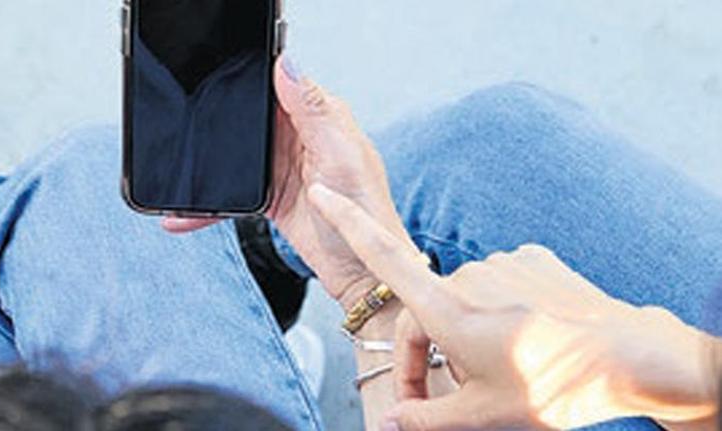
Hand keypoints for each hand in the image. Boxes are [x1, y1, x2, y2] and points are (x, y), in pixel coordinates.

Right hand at [162, 57, 415, 308]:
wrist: (361, 270)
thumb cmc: (367, 213)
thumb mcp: (341, 155)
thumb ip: (314, 111)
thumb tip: (287, 65)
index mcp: (320, 117)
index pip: (279, 83)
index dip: (250, 73)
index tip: (213, 69)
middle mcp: (300, 136)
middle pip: (250, 114)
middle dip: (217, 117)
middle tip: (183, 122)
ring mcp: (282, 166)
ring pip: (236, 152)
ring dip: (208, 162)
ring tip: (177, 173)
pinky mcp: (270, 195)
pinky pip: (232, 191)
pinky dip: (209, 203)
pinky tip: (184, 214)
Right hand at [307, 183, 720, 430]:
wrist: (626, 356)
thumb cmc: (552, 386)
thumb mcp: (480, 415)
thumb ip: (424, 417)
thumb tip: (388, 422)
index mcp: (447, 309)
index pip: (383, 257)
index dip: (347, 222)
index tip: (323, 192)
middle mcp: (467, 277)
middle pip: (424, 311)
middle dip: (425, 356)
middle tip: (444, 400)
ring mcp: (501, 263)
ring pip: (463, 301)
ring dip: (464, 335)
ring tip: (498, 370)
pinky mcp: (530, 259)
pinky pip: (497, 284)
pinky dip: (497, 311)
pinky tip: (523, 337)